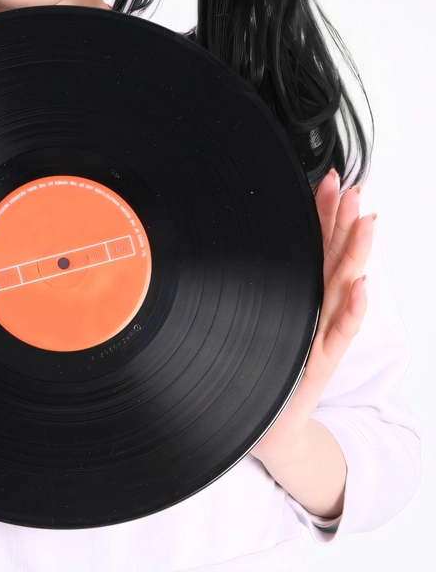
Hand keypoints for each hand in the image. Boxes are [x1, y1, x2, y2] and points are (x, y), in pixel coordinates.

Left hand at [250, 170, 375, 461]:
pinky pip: (339, 333)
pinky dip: (352, 309)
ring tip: (365, 223)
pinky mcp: (319, 365)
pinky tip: (360, 286)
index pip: (317, 245)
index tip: (328, 180)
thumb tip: (242, 237)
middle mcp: (318, 311)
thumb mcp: (261, 316)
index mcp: (303, 295)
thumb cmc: (262, 369)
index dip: (324, 212)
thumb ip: (263, 281)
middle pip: (335, 259)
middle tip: (351, 189)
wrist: (268, 428)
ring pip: (342, 289)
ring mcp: (322, 336)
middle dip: (344, 222)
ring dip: (355, 254)